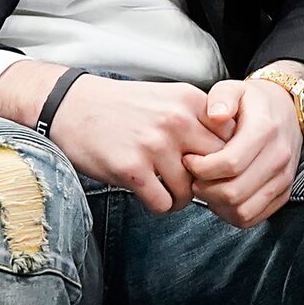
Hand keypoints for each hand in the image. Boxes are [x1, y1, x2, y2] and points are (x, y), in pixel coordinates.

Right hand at [31, 76, 225, 212]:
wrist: (70, 105)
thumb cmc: (122, 107)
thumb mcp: (167, 99)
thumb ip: (198, 120)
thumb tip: (233, 155)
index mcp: (189, 101)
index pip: (232, 140)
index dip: (225, 160)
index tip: (212, 168)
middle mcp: (176, 121)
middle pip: (217, 168)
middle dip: (209, 184)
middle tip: (194, 188)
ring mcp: (154, 145)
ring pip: (191, 191)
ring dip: (181, 198)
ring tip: (168, 191)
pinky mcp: (131, 169)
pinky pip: (164, 203)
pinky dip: (161, 206)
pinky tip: (151, 195)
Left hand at [183, 78, 302, 226]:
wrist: (286, 109)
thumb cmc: (252, 101)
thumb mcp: (234, 88)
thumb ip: (222, 97)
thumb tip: (216, 114)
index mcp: (265, 131)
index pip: (229, 164)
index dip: (201, 168)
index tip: (189, 159)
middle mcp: (278, 157)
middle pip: (233, 192)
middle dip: (205, 189)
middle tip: (194, 176)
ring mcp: (283, 178)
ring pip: (243, 210)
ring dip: (217, 204)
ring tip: (207, 185)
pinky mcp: (283, 192)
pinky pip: (253, 217)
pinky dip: (232, 213)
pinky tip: (221, 195)